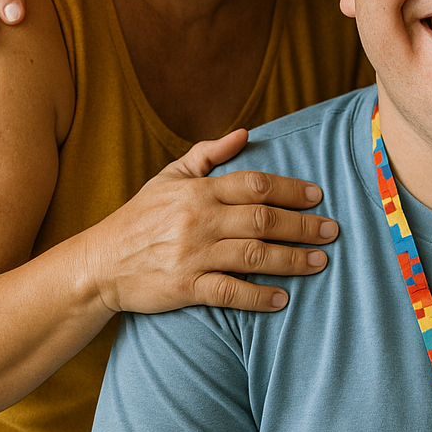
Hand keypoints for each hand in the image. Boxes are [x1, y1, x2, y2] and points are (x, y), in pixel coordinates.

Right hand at [85, 130, 338, 313]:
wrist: (99, 264)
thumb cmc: (141, 216)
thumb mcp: (170, 176)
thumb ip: (208, 154)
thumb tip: (245, 132)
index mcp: (199, 191)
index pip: (255, 185)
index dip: (290, 189)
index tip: (318, 196)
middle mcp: (199, 220)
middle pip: (263, 219)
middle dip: (302, 225)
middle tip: (332, 230)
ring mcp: (193, 255)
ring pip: (253, 255)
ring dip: (291, 259)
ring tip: (320, 262)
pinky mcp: (185, 288)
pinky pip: (229, 292)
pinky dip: (258, 296)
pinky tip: (282, 299)